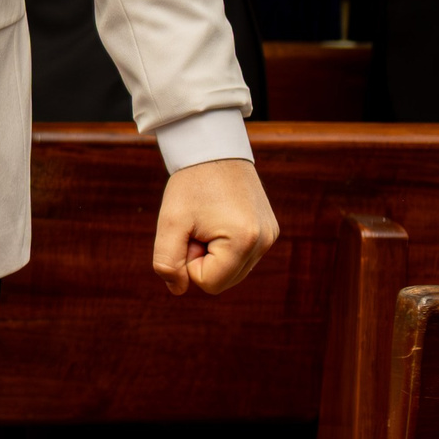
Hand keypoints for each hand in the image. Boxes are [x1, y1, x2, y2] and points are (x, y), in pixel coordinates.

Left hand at [152, 157, 278, 295]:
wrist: (214, 150)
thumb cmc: (190, 185)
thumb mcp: (170, 221)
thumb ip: (167, 261)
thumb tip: (178, 289)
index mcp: (243, 241)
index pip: (208, 283)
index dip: (189, 261)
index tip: (189, 231)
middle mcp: (264, 242)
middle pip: (223, 280)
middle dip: (202, 258)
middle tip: (197, 225)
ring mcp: (270, 237)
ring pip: (233, 271)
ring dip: (214, 253)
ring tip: (209, 220)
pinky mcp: (271, 231)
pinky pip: (243, 256)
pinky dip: (226, 245)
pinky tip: (221, 218)